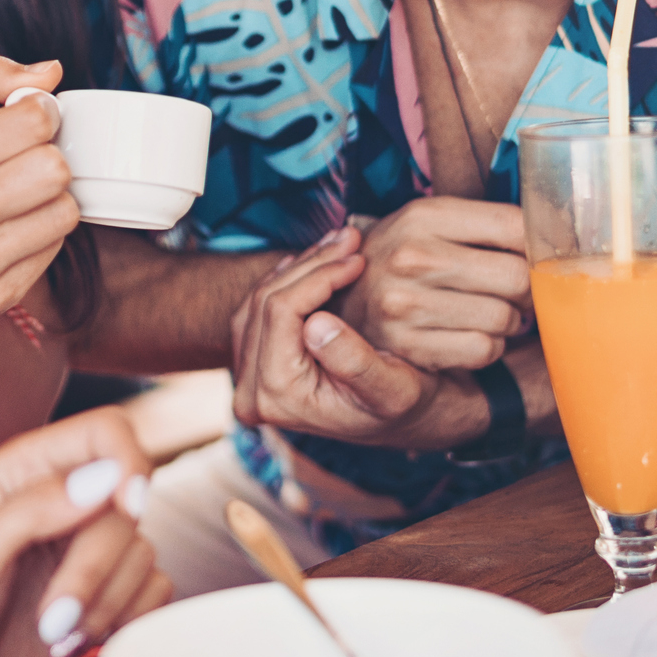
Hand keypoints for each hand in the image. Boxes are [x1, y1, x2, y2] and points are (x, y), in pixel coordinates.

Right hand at [0, 57, 78, 343]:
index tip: (24, 120)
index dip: (39, 112)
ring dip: (49, 197)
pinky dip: (40, 233)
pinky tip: (7, 229)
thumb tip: (50, 72)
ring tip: (14, 196)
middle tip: (22, 160)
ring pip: (64, 212)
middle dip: (47, 155)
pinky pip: (54, 250)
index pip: (32, 123)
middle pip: (54, 169)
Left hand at [0, 409, 169, 656]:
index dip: (129, 461)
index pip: (108, 431)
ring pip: (142, 553)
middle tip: (53, 620)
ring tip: (54, 635)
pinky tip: (80, 638)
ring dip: (103, 603)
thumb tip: (103, 480)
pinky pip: (155, 591)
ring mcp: (97, 541)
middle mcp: (72, 495)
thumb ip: (32, 509)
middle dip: (93, 570)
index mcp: (32, 466)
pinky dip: (124, 619)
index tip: (127, 506)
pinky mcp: (117, 586)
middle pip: (128, 506)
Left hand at [231, 228, 487, 450]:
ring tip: (341, 245)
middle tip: (351, 237)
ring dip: (302, 267)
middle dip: (312, 263)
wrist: (407, 420)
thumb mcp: (394, 389)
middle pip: (265, 302)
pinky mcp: (253, 365)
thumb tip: (314, 324)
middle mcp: (252, 394)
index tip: (357, 255)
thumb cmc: (408, 406)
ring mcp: (248, 379)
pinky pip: (260, 309)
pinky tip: (321, 264)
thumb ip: (354, 361)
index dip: (319, 274)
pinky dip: (292, 282)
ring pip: (259, 299)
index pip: (280, 312)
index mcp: (278, 397)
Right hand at [337, 199, 531, 369]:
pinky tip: (470, 333)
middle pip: (517, 278)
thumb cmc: (402, 258)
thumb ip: (487, 223)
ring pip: (505, 319)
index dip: (536, 246)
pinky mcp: (409, 345)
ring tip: (487, 311)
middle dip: (526, 290)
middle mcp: (412, 256)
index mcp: (423, 215)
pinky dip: (488, 346)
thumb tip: (558, 230)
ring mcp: (406, 304)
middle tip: (515, 291)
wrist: (341, 302)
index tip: (533, 256)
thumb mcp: (431, 223)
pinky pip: (484, 350)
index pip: (515, 226)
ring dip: (508, 321)